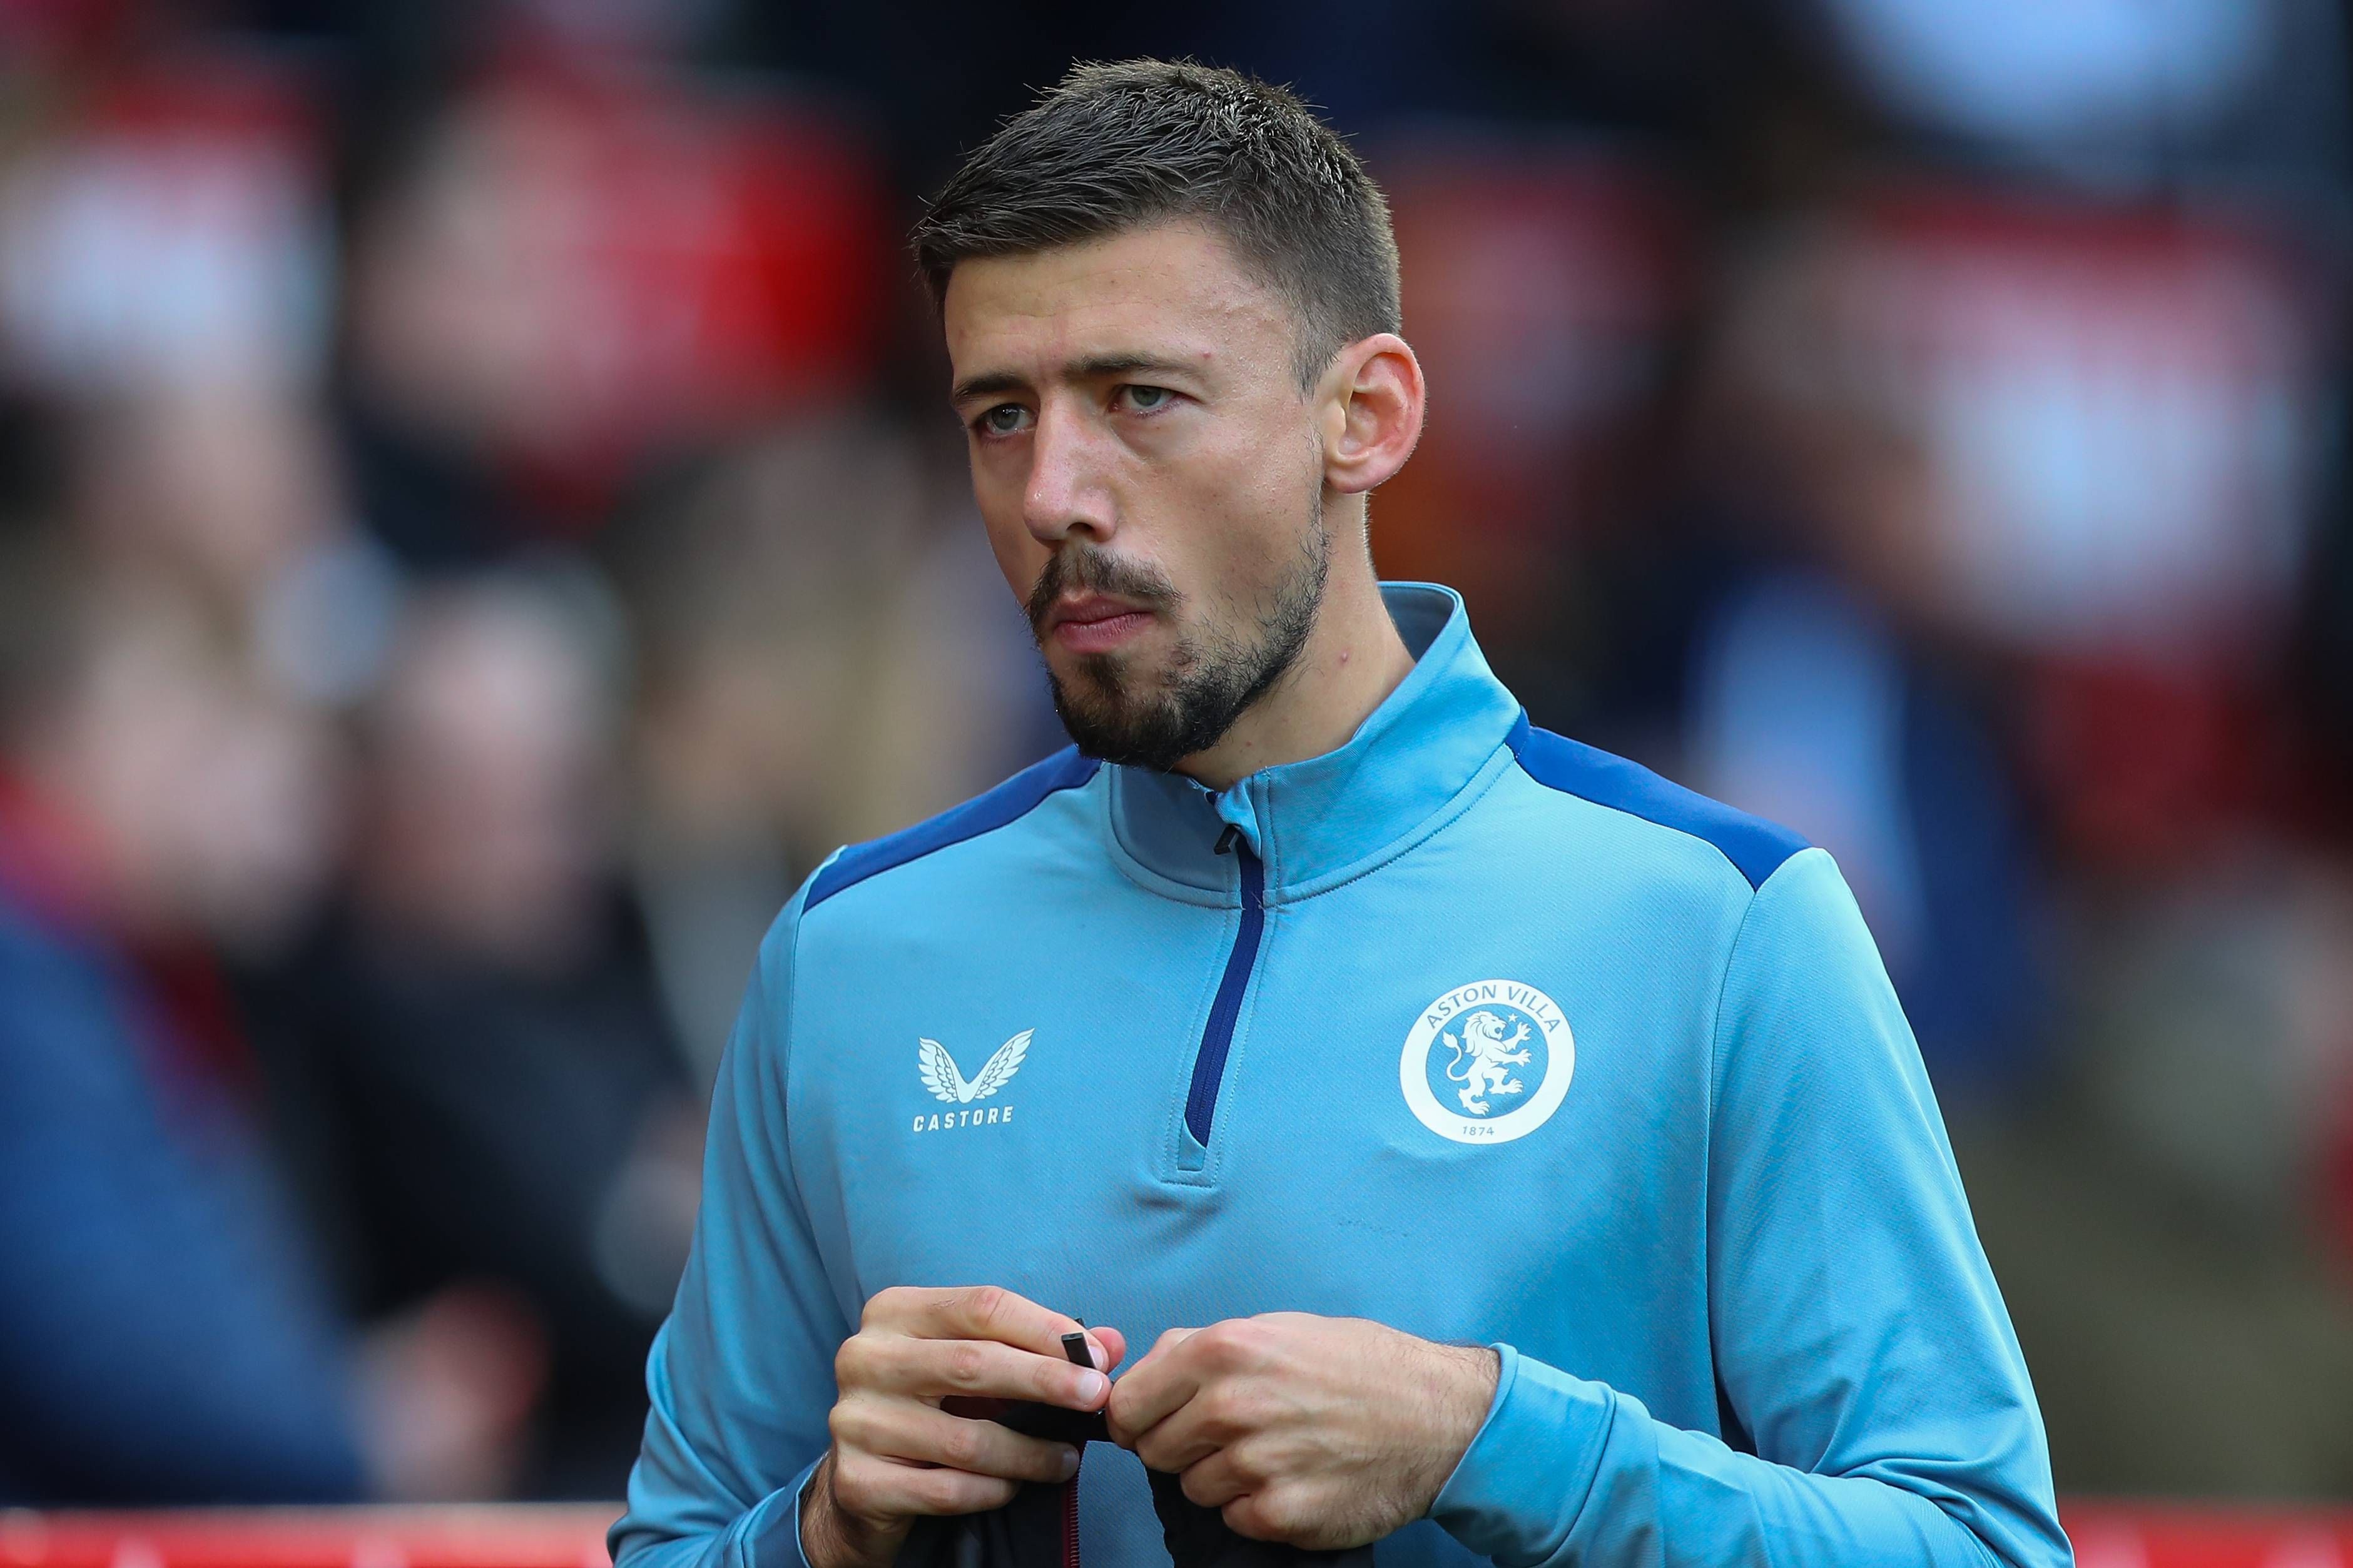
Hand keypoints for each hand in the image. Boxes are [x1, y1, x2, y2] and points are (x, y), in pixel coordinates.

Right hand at [801, 1285, 1127, 1567]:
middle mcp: (864, 1358)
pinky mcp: (857, 1481)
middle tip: (1097, 1399)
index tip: (1097, 1357)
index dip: (1045, 1329)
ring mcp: (854, 1421)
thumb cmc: (932, 1408)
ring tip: (1068, 1458)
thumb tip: (1112, 1344)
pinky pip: (946, 1489)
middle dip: (1046, 1381)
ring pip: (964, 1439)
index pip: (981, 1306)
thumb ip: (1041, 1350)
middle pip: (972, 1363)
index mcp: (893, 1313)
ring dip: (1030, 1452)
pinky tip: (1015, 1486)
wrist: (863, 1483)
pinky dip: (993, 1490)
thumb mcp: (978, 1366)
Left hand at [1106, 1313, 1496, 1550]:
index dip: (1137, 1417)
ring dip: (1220, 1477)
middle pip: (1153, 1450)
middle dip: (1180, 1445)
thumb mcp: (1277, 1328)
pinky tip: (1292, 1478)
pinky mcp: (1280, 1514)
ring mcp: (1254, 1464)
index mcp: (1223, 1350)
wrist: (1436, 1415)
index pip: (1127, 1405)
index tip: (1153, 1422)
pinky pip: (1233, 1518)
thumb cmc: (1358, 1365)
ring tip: (1271, 1451)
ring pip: (1192, 1487)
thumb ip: (1203, 1346)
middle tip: (1226, 1434)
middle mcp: (1231, 1406)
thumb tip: (1145, 1371)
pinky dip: (1254, 1506)